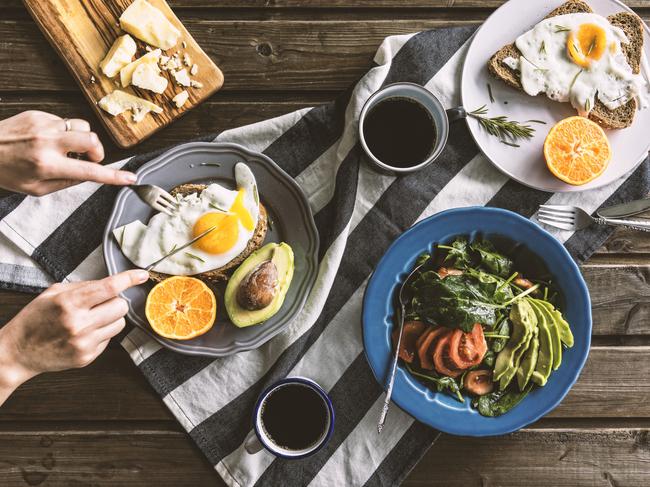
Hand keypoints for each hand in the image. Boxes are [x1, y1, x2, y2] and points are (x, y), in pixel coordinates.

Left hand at [0, 110, 135, 195]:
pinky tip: (47, 139)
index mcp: (48, 165)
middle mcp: (47, 143)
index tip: (130, 178)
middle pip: (92, 140)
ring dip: (81, 139)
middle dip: (98, 151)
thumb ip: (67, 182)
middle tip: (90, 159)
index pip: (90, 172)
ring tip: (66, 148)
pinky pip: (64, 122)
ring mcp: (43, 125)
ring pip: (81, 127)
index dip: (114, 176)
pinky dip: (63, 132)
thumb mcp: (37, 188)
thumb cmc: (7, 172)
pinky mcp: (38, 114)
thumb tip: (90, 175)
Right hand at [0, 270, 148, 404]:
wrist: (18, 352)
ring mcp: (84, 343)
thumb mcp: (53, 293)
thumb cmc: (35, 318)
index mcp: (69, 303)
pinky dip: (102, 333)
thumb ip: (84, 287)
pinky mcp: (87, 357)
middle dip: (116, 301)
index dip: (129, 279)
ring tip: (92, 318)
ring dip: (111, 318)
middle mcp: (79, 324)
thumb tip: (113, 284)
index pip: (109, 287)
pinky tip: (84, 333)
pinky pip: (110, 339)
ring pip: (120, 324)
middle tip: (101, 303)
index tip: (141, 274)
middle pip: (121, 306)